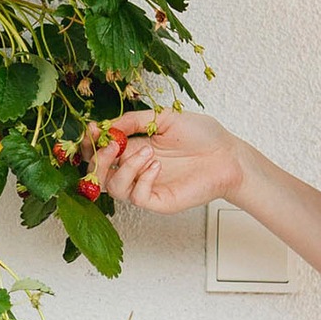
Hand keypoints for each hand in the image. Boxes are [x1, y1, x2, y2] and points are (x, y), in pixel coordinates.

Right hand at [89, 108, 242, 214]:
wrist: (228, 155)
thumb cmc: (203, 136)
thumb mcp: (165, 118)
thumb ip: (135, 121)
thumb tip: (109, 125)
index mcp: (135, 148)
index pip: (101, 151)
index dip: (92, 143)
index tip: (93, 129)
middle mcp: (136, 169)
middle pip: (99, 174)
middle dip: (98, 159)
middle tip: (111, 145)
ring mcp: (146, 186)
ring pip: (114, 188)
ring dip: (125, 168)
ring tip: (148, 154)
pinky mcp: (158, 201)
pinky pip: (137, 197)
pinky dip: (142, 180)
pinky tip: (158, 167)